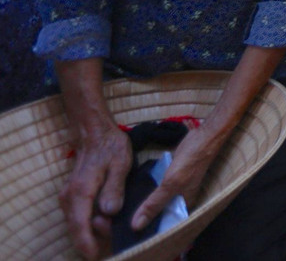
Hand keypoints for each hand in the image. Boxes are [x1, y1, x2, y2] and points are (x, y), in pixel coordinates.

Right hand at [62, 121, 132, 260]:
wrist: (95, 133)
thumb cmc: (110, 147)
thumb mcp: (120, 164)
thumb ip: (115, 188)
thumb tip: (109, 211)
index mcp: (81, 191)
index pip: (80, 224)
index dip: (87, 243)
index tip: (95, 255)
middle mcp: (70, 198)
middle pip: (77, 228)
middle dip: (94, 239)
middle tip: (115, 237)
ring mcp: (69, 198)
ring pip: (77, 223)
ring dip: (93, 231)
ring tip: (114, 228)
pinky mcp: (73, 197)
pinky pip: (79, 216)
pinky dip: (90, 223)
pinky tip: (107, 221)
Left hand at [132, 123, 223, 231]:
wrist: (202, 138)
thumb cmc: (191, 161)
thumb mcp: (171, 184)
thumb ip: (154, 203)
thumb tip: (136, 226)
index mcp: (183, 205)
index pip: (163, 223)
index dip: (147, 228)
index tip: (128, 231)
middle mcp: (180, 198)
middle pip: (159, 210)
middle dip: (144, 214)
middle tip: (120, 220)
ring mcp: (176, 186)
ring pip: (157, 198)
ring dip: (144, 201)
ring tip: (123, 207)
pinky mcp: (171, 175)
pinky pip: (157, 186)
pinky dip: (148, 188)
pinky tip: (134, 190)